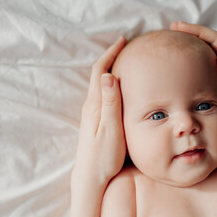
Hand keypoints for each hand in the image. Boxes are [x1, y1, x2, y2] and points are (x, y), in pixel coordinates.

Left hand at [74, 36, 126, 182]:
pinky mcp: (95, 119)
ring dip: (111, 69)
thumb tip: (107, 75)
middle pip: (99, 74)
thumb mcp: (111, 130)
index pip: (100, 71)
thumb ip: (110, 103)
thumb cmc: (103, 156)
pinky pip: (103, 93)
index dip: (110, 54)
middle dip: (111, 57)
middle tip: (127, 47)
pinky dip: (111, 82)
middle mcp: (91, 105)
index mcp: (95, 105)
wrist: (90, 176)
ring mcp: (92, 112)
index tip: (123, 41)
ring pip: (101, 83)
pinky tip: (120, 86)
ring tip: (125, 61)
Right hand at [170, 22, 216, 142]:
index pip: (215, 40)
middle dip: (191, 35)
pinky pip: (208, 71)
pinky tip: (187, 71)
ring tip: (176, 47)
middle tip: (172, 32)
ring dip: (193, 48)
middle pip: (210, 44)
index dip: (196, 30)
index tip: (176, 27)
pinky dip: (196, 65)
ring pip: (209, 56)